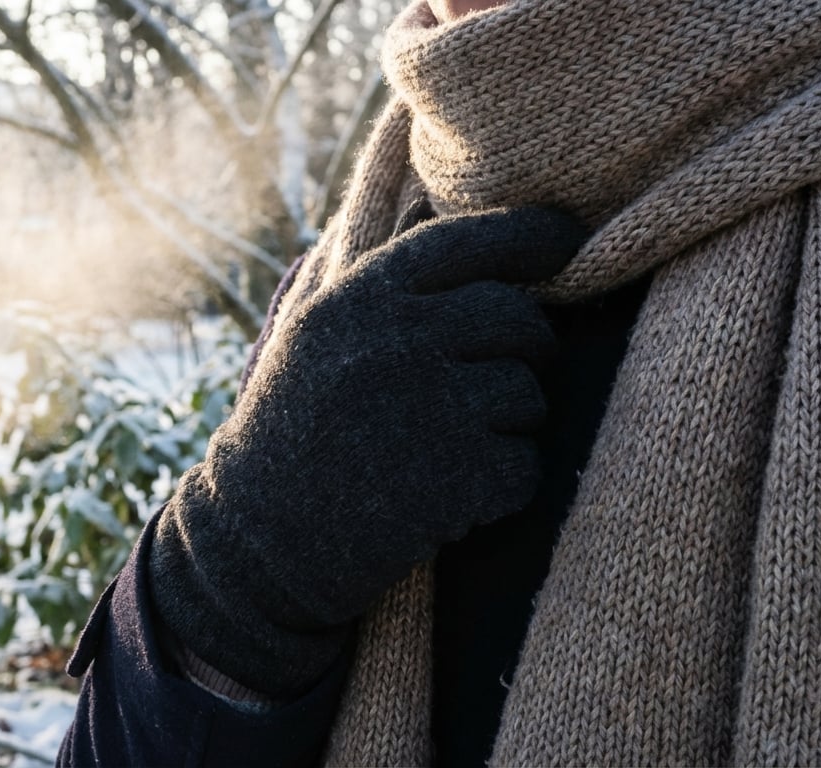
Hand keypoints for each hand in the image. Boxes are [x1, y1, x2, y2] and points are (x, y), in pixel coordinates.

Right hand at [149, 206, 587, 695]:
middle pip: (517, 317)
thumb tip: (433, 212)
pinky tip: (454, 499)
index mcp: (359, 300)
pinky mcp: (455, 478)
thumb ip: (376, 288)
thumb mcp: (311, 338)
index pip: (465, 241)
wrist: (256, 543)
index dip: (527, 233)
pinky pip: (525, 467)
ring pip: (528, 394)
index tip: (564, 238)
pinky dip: (502, 489)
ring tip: (453, 451)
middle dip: (528, 348)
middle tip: (502, 381)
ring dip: (509, 426)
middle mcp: (395, 341)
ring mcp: (429, 409)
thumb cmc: (289, 437)